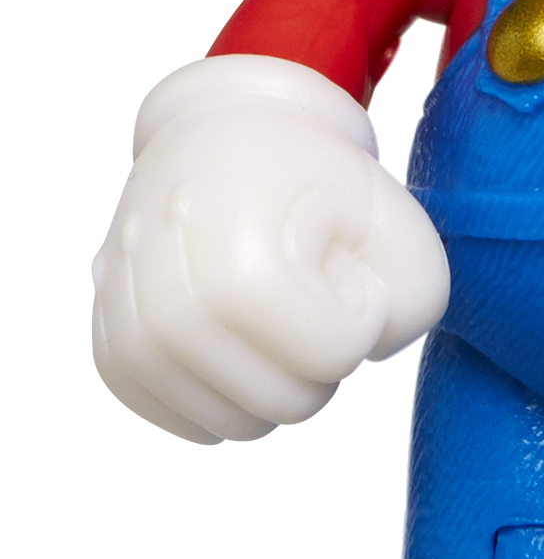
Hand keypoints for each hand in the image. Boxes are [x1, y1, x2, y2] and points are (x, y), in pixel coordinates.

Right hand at [91, 55, 449, 442]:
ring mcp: (130, 333)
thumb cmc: (318, 180)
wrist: (224, 133)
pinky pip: (186, 422)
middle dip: (320, 355)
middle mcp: (169, 308)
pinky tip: (242, 346)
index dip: (360, 314)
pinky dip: (227, 396)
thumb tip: (365, 353)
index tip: (339, 264)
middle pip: (290, 404)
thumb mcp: (397, 221)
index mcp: (238, 269)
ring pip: (239, 425)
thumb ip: (415, 303)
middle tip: (305, 285)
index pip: (336, 356)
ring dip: (275, 378)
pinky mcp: (112, 353)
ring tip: (269, 307)